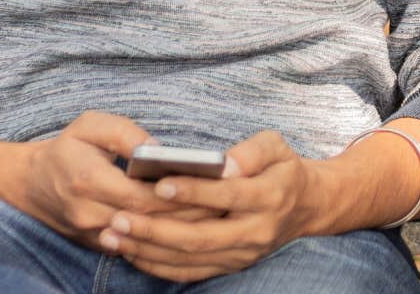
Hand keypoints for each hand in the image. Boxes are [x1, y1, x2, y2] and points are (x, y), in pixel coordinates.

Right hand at [0, 111, 219, 250]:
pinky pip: (137, 247)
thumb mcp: (90, 125)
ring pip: (145, 238)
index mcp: (88, 181)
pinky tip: (191, 229)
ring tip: (218, 216)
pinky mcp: (98, 245)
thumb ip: (124, 132)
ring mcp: (93, 234)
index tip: (210, 185)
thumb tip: (158, 149)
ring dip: (181, 229)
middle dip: (189, 214)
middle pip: (149, 221)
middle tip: (226, 204)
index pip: (142, 195)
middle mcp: (90, 214)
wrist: (29, 184)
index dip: (176, 194)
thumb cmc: (65, 148)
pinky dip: (164, 239)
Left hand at [101, 130, 323, 282]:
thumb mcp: (277, 146)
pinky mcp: (231, 266)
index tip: (159, 183)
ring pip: (190, 258)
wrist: (306, 206)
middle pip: (200, 237)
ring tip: (114, 234)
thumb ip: (252, 151)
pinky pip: (190, 272)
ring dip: (148, 249)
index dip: (193, 191)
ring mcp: (242, 254)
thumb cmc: (282, 168)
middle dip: (156, 229)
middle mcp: (256, 232)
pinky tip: (131, 250)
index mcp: (270, 197)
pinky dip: (157, 265)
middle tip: (119, 217)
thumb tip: (224, 164)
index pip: (227, 196)